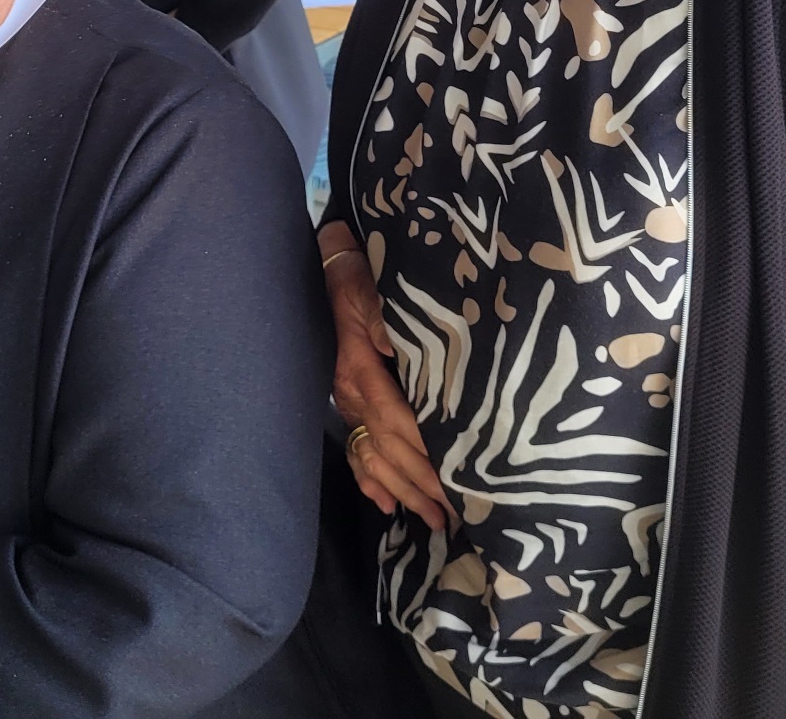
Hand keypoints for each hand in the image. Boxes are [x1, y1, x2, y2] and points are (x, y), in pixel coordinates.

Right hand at [321, 231, 454, 531]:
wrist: (332, 265)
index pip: (395, 422)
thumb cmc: (360, 275)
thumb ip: (389, 318)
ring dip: (400, 490)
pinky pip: (355, 446)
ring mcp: (346, 398)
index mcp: (360, 369)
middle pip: (385, 449)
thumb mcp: (374, 289)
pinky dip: (368, 479)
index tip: (453, 483)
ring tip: (430, 520)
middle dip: (418, 484)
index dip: (423, 455)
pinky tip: (383, 503)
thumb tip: (397, 347)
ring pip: (372, 455)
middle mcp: (351, 391)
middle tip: (452, 517)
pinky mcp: (347, 398)